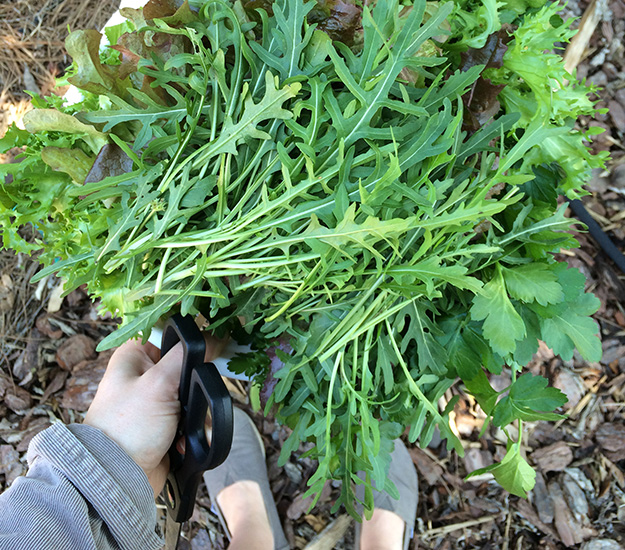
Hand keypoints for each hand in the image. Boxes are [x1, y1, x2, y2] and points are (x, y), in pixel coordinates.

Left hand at [84, 335, 227, 496]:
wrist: (118, 479)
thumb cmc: (126, 429)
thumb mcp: (157, 384)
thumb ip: (186, 355)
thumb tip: (212, 336)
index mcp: (135, 355)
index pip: (171, 332)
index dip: (194, 336)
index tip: (216, 343)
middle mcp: (145, 373)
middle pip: (188, 363)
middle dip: (197, 383)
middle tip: (194, 395)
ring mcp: (156, 399)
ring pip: (194, 392)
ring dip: (197, 411)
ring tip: (187, 425)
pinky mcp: (167, 422)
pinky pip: (193, 416)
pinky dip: (193, 428)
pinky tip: (184, 440)